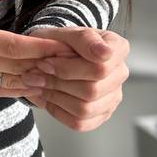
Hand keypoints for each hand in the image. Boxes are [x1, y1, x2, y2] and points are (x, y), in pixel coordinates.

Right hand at [0, 0, 68, 91]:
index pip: (11, 46)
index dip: (40, 47)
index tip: (64, 45)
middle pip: (14, 68)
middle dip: (46, 65)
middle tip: (74, 61)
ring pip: (7, 83)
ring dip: (35, 80)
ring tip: (62, 76)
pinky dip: (16, 88)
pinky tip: (35, 84)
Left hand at [14, 27, 129, 131]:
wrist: (52, 54)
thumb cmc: (61, 42)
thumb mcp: (67, 32)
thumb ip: (84, 39)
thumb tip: (104, 53)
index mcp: (117, 48)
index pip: (100, 67)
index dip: (69, 68)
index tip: (45, 60)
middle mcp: (120, 73)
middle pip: (92, 90)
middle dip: (58, 83)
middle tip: (35, 73)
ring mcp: (113, 96)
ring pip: (85, 109)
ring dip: (56, 97)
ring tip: (39, 84)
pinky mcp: (101, 114)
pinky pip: (80, 123)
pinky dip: (58, 111)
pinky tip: (48, 96)